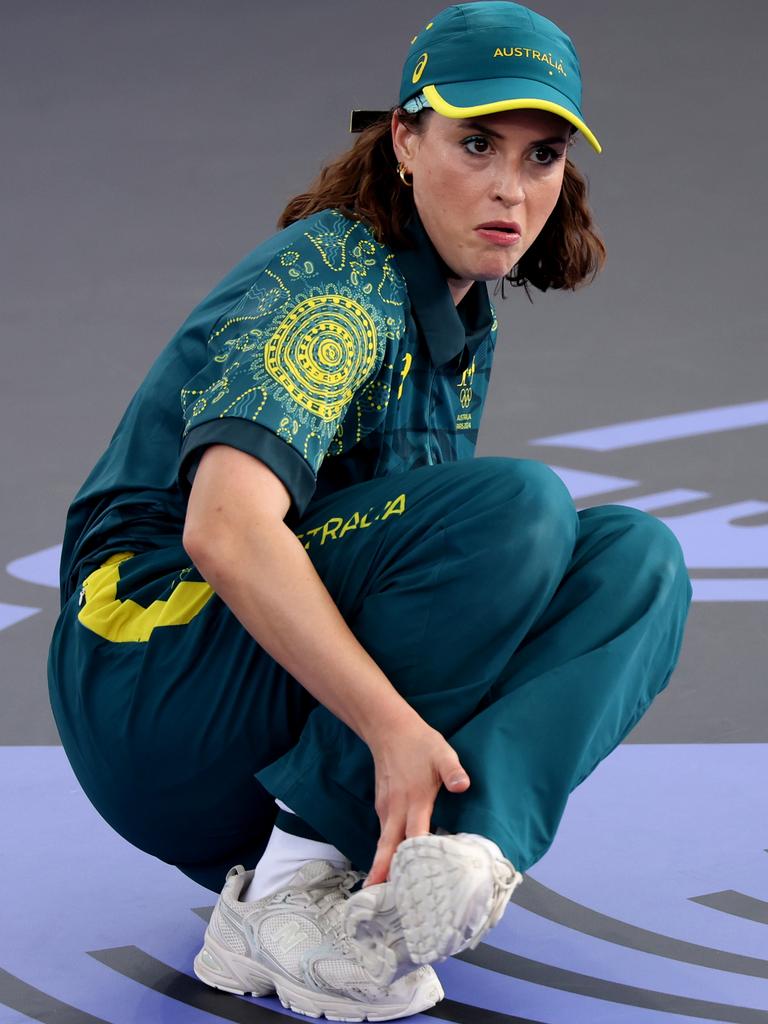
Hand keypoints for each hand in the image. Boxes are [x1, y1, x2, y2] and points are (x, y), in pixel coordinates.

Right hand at [363, 716, 469, 887]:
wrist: (388, 729)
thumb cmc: (419, 743)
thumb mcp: (442, 752)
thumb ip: (453, 771)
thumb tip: (463, 786)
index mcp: (414, 800)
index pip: (414, 836)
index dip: (415, 860)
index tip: (415, 883)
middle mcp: (396, 809)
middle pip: (388, 848)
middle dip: (383, 874)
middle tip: (378, 900)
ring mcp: (385, 808)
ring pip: (384, 842)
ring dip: (383, 865)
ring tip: (384, 893)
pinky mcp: (382, 806)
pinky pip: (385, 833)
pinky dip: (386, 850)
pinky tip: (391, 863)